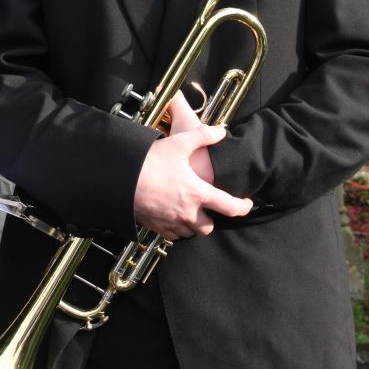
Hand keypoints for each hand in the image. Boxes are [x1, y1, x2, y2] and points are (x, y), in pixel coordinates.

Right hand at [134, 91, 252, 239]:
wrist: (121, 179)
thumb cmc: (150, 161)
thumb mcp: (178, 143)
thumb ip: (202, 136)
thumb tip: (221, 132)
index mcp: (198, 193)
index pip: (230, 207)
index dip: (243, 207)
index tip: (247, 204)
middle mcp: (187, 212)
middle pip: (208, 227)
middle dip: (211, 219)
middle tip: (208, 207)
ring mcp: (172, 222)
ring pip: (191, 233)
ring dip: (193, 225)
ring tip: (190, 211)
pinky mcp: (157, 227)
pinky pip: (173, 236)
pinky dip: (177, 229)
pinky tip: (173, 216)